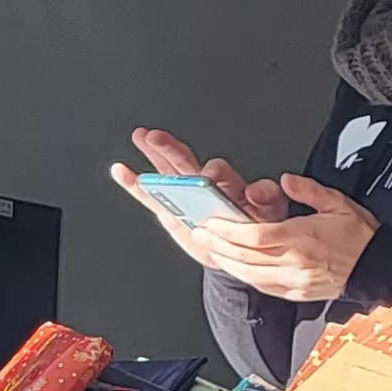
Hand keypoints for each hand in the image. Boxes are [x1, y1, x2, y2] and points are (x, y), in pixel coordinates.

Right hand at [108, 129, 292, 269]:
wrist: (239, 253)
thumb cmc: (256, 228)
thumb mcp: (269, 214)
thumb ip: (266, 198)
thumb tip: (257, 189)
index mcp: (228, 184)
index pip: (217, 171)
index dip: (211, 172)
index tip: (206, 177)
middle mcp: (203, 184)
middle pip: (185, 161)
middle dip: (170, 149)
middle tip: (155, 137)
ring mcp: (184, 196)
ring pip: (166, 171)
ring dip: (153, 154)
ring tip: (140, 136)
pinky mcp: (170, 211)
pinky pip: (150, 197)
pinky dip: (135, 184)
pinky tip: (121, 170)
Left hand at [197, 175, 378, 302]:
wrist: (379, 268)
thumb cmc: (361, 237)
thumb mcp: (339, 203)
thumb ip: (310, 190)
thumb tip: (287, 180)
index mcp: (303, 238)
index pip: (257, 237)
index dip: (230, 231)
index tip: (212, 223)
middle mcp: (296, 263)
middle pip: (247, 257)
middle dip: (219, 245)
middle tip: (201, 234)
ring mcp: (295, 282)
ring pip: (251, 275)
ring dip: (228, 262)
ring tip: (211, 249)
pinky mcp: (297, 294)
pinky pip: (264, 287)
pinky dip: (245, 276)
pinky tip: (235, 267)